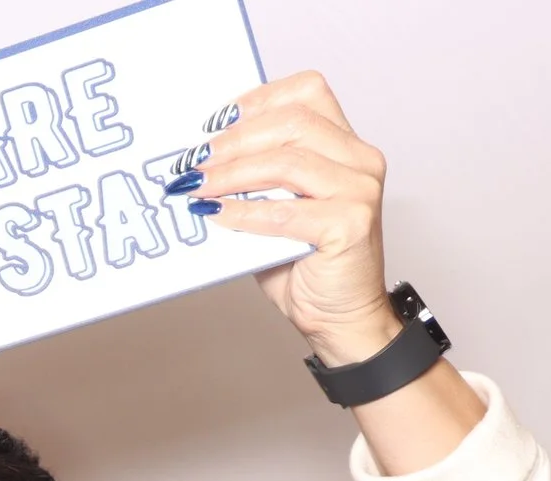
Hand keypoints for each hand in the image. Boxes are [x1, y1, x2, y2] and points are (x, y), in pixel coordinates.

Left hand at [183, 70, 485, 470]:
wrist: (339, 318)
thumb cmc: (304, 264)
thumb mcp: (275, 209)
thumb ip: (251, 180)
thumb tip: (193, 163)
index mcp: (345, 145)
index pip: (307, 92)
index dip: (258, 98)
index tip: (213, 120)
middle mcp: (360, 160)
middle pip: (292, 122)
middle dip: (232, 140)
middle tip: (191, 162)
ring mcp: (359, 191)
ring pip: (287, 161)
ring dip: (231, 173)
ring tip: (195, 187)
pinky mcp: (350, 225)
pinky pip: (285, 211)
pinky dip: (244, 211)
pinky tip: (215, 216)